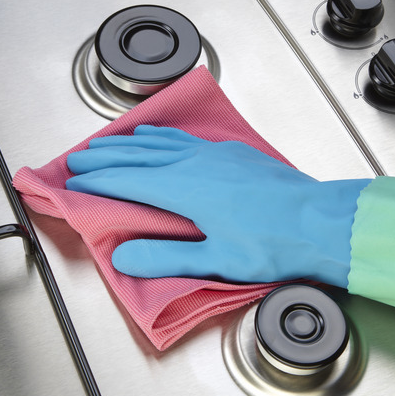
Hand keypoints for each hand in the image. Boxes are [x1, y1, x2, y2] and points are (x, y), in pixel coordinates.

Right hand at [66, 125, 369, 286]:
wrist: (320, 220)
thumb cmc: (272, 244)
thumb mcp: (216, 260)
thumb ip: (166, 257)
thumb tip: (123, 257)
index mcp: (183, 189)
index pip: (127, 182)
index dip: (97, 182)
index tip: (74, 183)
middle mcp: (193, 164)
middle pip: (136, 155)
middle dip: (103, 157)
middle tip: (77, 159)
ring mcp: (213, 154)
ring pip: (159, 142)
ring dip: (127, 143)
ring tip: (107, 142)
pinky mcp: (230, 152)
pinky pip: (183, 138)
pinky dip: (160, 136)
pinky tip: (158, 135)